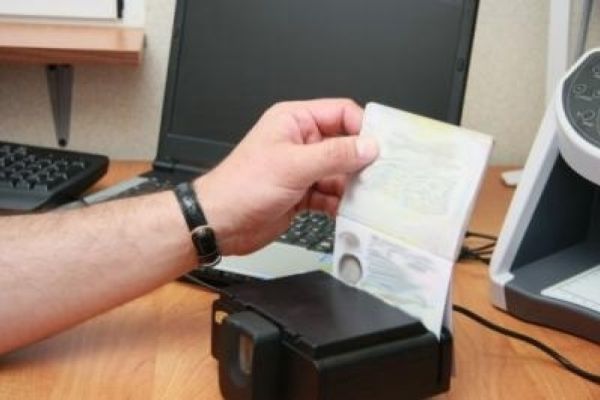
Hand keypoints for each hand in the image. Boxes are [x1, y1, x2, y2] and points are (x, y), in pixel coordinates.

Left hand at [194, 98, 378, 254]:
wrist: (220, 223)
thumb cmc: (240, 187)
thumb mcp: (293, 165)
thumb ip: (334, 155)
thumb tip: (368, 146)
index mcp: (294, 121)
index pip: (341, 113)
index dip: (362, 127)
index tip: (381, 146)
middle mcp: (300, 142)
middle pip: (344, 145)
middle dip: (360, 161)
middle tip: (379, 174)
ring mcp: (302, 169)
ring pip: (340, 172)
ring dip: (352, 185)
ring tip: (365, 196)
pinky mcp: (302, 193)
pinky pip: (331, 194)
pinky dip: (340, 202)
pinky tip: (348, 210)